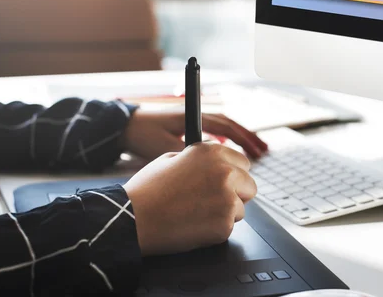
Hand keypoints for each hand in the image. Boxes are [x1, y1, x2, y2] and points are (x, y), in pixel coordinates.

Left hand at [122, 107, 267, 160]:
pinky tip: (230, 155)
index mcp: (193, 119)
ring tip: (255, 151)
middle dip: (248, 138)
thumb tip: (211, 169)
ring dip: (239, 140)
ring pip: (223, 130)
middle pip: (230, 126)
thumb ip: (189, 157)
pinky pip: (214, 134)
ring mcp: (192, 123)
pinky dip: (226, 143)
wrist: (123, 127)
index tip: (257, 150)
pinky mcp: (187, 130)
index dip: (244, 138)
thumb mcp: (165, 148)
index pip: (227, 126)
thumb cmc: (142, 136)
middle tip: (264, 150)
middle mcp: (196, 118)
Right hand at [124, 143, 256, 255]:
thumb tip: (215, 162)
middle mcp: (225, 171)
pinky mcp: (224, 222)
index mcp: (213, 152)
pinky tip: (194, 225)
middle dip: (235, 194)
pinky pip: (229, 227)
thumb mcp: (172, 158)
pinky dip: (216, 230)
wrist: (133, 218)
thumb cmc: (148, 190)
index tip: (225, 182)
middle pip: (249, 185)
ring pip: (241, 208)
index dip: (233, 174)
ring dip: (225, 213)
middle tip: (212, 202)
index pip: (243, 163)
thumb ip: (200, 158)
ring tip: (197, 214)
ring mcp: (227, 197)